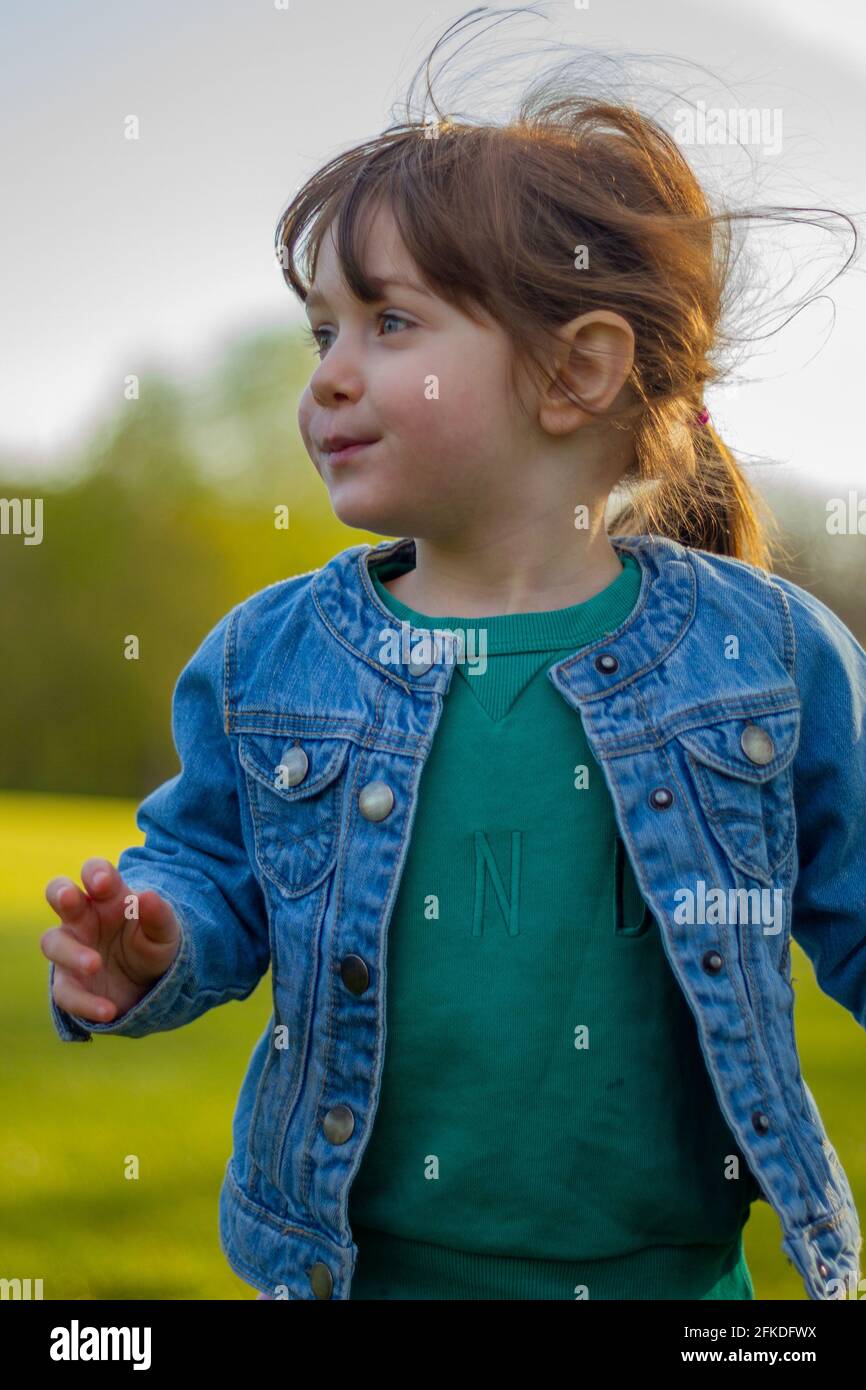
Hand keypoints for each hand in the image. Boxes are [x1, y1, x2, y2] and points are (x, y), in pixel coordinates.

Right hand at [42, 858, 181, 1024]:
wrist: (152, 981)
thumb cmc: (153, 942)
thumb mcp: (165, 930)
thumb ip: (159, 914)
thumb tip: (146, 896)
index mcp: (108, 896)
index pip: (94, 872)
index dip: (95, 872)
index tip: (103, 882)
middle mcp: (83, 918)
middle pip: (59, 895)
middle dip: (61, 893)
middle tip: (69, 898)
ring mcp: (71, 949)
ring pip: (53, 942)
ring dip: (71, 952)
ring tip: (95, 964)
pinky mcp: (69, 983)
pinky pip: (66, 992)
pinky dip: (85, 1003)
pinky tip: (108, 1010)